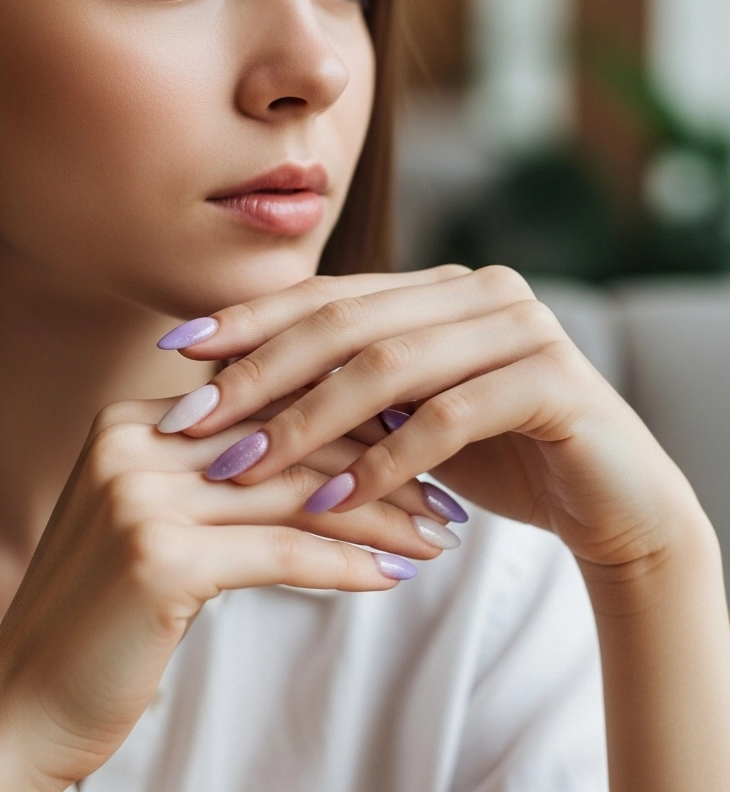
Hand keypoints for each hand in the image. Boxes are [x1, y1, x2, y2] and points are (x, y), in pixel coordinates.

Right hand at [0, 400, 447, 791]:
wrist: (25, 707)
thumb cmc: (107, 622)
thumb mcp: (159, 527)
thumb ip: (219, 480)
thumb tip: (326, 460)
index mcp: (135, 420)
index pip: (270, 402)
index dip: (353, 421)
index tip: (422, 444)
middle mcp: (134, 441)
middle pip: (290, 441)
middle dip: (384, 467)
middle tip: (450, 496)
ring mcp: (140, 495)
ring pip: (295, 494)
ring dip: (382, 517)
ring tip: (441, 538)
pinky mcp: (157, 557)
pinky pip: (280, 553)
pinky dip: (346, 564)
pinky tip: (395, 576)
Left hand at [171, 265, 705, 569]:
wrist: (614, 504)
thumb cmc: (501, 460)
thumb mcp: (410, 418)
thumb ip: (348, 390)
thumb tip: (228, 388)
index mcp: (442, 287)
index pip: (329, 294)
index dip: (250, 320)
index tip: (177, 352)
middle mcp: (481, 291)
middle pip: (347, 322)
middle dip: (261, 372)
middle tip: (196, 421)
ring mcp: (523, 327)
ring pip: (391, 365)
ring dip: (309, 422)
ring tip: (247, 467)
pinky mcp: (553, 380)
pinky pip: (450, 417)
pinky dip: (384, 460)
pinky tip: (334, 499)